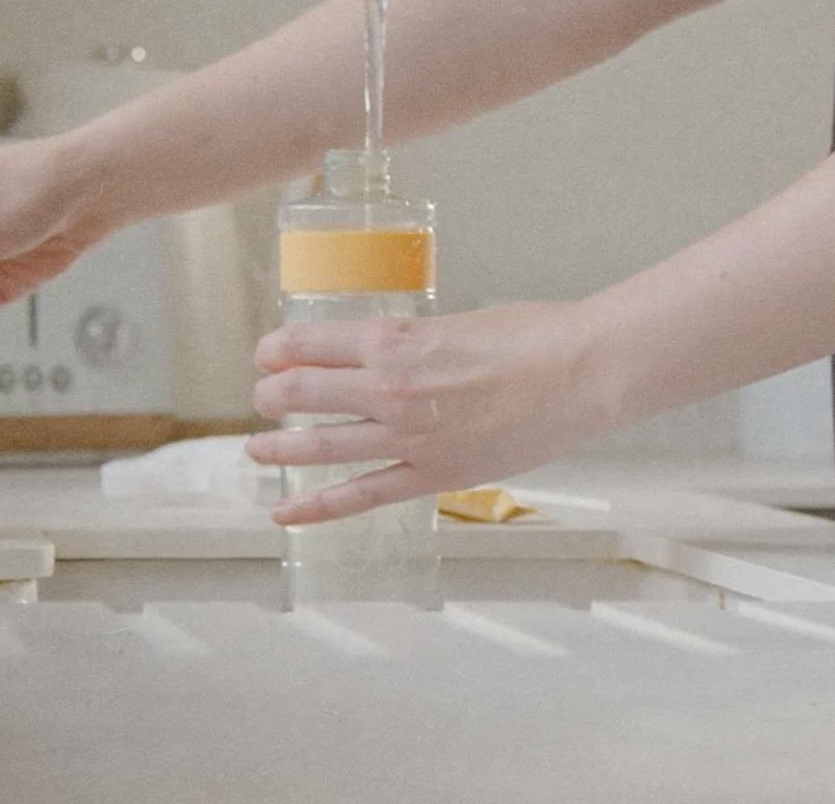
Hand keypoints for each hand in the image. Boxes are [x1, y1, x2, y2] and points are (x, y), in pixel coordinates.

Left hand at [246, 302, 617, 524]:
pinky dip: (317, 507)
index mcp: (393, 340)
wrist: (579, 374)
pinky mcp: (433, 474)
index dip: (277, 349)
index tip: (270, 353)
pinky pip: (361, 494)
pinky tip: (284, 514)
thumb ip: (415, 340)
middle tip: (263, 397)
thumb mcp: (456, 320)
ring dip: (280, 446)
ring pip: (321, 446)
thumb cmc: (531, 335)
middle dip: (272, 395)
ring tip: (255, 449)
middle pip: (301, 394)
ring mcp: (408, 437)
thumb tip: (395, 351)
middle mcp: (388, 389)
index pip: (307, 344)